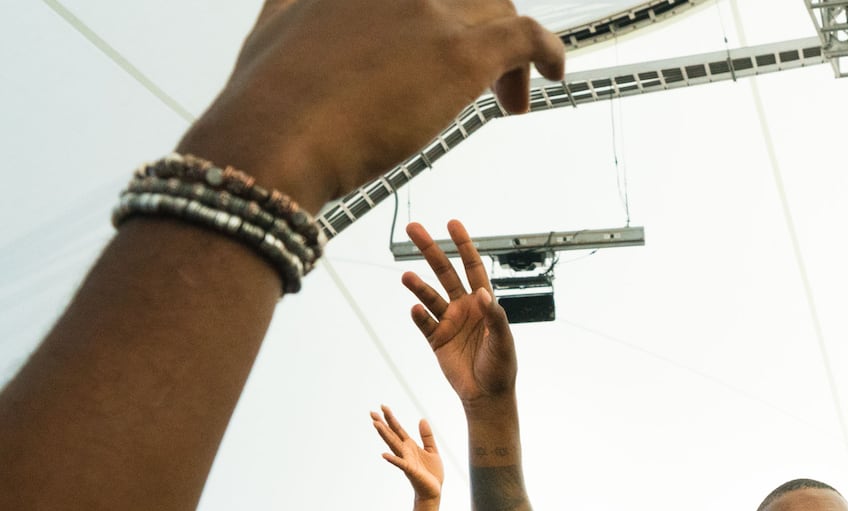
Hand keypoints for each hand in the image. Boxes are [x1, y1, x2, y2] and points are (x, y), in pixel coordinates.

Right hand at [175, 0, 565, 211]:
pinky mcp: (460, 54)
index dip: (444, 12)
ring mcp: (430, 12)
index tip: (442, 41)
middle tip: (487, 77)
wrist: (277, 137)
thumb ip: (294, 6)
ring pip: (497, 10)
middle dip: (482, 29)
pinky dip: (547, 50)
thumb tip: (291, 4)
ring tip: (508, 101)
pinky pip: (526, 36)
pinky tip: (555, 73)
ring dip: (510, 55)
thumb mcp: (276, 24)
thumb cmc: (269, 99)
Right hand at [372, 406, 443, 503]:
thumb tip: (422, 419)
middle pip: (391, 435)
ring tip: (375, 424)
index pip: (398, 429)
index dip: (391, 418)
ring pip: (393, 446)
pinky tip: (384, 455)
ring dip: (385, 435)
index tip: (383, 407)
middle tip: (371, 412)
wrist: (434, 491)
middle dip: (382, 424)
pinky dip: (393, 460)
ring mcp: (406, 461)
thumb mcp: (432, 450)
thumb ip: (427, 436)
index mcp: (410, 446)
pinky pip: (401, 464)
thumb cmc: (432, 473)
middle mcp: (405, 452)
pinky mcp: (410, 471)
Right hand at [403, 220, 517, 408]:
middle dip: (430, 250)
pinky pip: (424, 323)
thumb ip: (494, 317)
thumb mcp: (503, 342)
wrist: (487, 396)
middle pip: (445, 272)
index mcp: (484, 304)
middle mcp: (464, 308)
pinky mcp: (437, 340)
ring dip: (418, 285)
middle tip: (413, 228)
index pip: (473, 267)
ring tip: (406, 276)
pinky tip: (415, 310)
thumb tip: (481, 293)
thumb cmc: (501, 368)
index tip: (452, 223)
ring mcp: (449, 322)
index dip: (464, 245)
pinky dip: (419, 316)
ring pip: (429, 296)